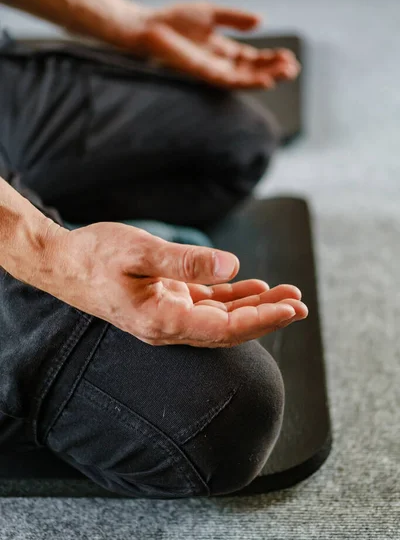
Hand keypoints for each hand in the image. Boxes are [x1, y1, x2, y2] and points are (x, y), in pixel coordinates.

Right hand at [45, 222, 307, 347]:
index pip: (224, 329)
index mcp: (162, 320)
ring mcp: (168, 314)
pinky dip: (231, 296)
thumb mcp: (139, 251)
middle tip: (301, 304)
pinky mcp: (166, 301)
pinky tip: (252, 286)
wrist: (62, 263)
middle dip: (266, 316)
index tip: (291, 309)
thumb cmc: (95, 256)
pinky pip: (206, 304)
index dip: (261, 320)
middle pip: (228, 328)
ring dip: (253, 306)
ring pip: (221, 317)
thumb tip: (231, 265)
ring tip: (286, 295)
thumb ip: (184, 261)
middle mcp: (169, 325)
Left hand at [132, 2, 300, 88]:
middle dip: (274, 70)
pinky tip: (264, 81)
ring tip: (285, 74)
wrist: (147, 28)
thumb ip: (235, 19)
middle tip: (293, 69)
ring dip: (266, 78)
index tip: (289, 57)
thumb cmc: (173, 21)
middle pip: (253, 71)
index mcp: (223, 50)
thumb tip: (260, 22)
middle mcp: (219, 64)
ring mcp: (212, 71)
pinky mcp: (203, 74)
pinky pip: (230, 82)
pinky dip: (248, 83)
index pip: (253, 59)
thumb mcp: (211, 14)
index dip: (271, 59)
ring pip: (244, 79)